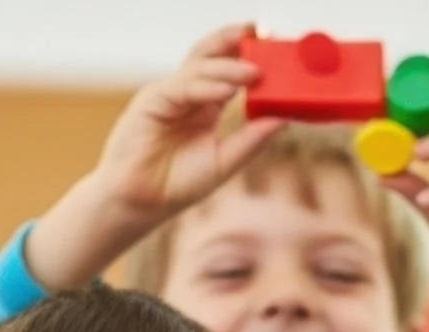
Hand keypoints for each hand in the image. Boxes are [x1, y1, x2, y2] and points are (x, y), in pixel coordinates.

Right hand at [29, 22, 285, 287]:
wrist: (142, 203)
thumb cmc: (179, 183)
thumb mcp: (225, 160)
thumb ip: (252, 139)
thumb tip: (286, 119)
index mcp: (204, 103)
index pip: (227, 69)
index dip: (247, 54)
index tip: (275, 44)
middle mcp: (186, 93)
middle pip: (209, 55)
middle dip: (233, 40)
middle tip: (260, 31)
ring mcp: (167, 94)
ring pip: (198, 68)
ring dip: (228, 67)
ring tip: (255, 70)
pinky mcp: (151, 102)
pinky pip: (182, 87)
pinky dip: (206, 87)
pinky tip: (228, 90)